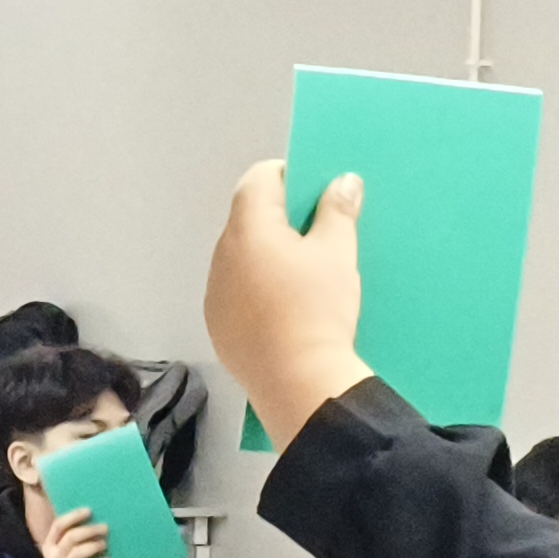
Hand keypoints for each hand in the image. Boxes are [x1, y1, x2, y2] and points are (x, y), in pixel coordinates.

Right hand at [36, 503, 112, 557]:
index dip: (74, 516)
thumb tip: (94, 518)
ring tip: (104, 544)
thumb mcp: (61, 554)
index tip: (89, 511)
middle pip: (71, 538)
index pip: (58, 526)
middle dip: (90, 530)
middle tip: (105, 527)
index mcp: (49, 547)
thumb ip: (70, 539)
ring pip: (78, 553)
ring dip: (94, 545)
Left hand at [203, 157, 372, 443]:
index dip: (287, 176)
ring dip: (267, 254)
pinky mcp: (219, 325)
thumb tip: (342, 182)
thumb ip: (338, 210)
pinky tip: (287, 305)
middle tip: (318, 232)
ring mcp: (216, 292)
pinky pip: (237, 291)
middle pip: (248, 218)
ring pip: (241, 257)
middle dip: (280, 218)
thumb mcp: (338, 252)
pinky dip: (257, 288)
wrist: (299, 381)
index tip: (314, 189)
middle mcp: (222, 256)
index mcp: (247, 229)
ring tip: (305, 273)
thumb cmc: (317, 311)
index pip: (258, 180)